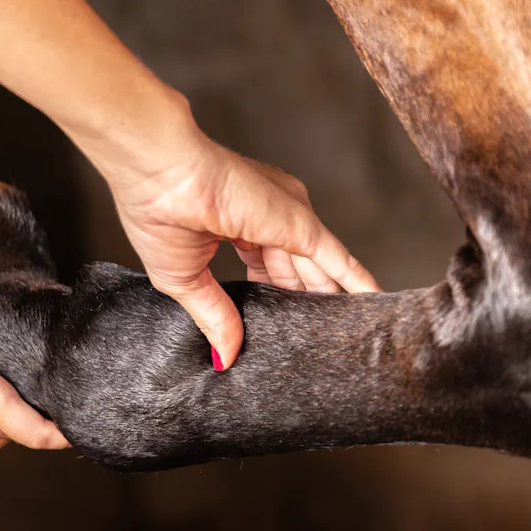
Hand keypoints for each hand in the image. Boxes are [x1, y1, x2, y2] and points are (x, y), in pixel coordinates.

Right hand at [92, 125, 380, 368]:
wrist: (160, 173)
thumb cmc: (157, 212)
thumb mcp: (186, 279)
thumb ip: (214, 317)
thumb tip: (224, 357)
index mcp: (235, 224)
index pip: (265, 267)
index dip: (272, 296)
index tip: (276, 325)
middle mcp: (268, 217)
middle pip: (296, 270)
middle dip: (306, 301)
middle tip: (320, 338)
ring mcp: (287, 219)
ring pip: (319, 269)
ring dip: (332, 298)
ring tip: (350, 331)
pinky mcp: (301, 224)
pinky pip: (338, 259)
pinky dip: (356, 281)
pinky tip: (373, 302)